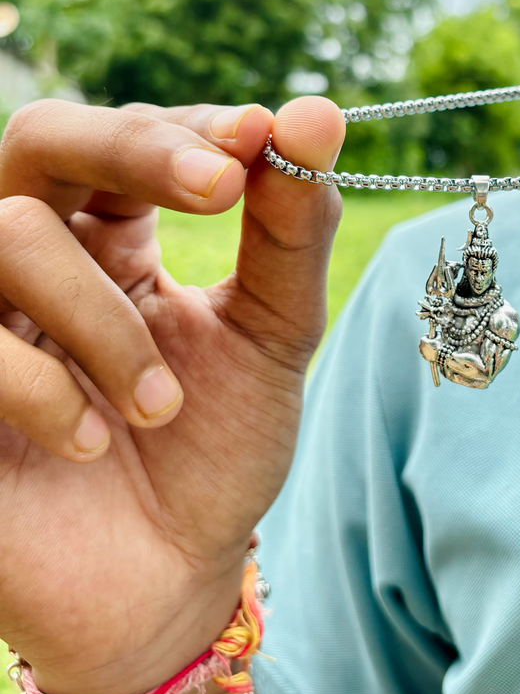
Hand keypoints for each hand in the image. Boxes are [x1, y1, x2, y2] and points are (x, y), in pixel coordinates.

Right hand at [0, 96, 344, 693]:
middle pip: (44, 139)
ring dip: (108, 320)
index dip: (193, 127)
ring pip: (12, 233)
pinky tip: (91, 441)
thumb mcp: (271, 336)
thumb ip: (291, 235)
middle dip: (136, 148)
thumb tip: (314, 117)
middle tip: (220, 183)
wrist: (168, 575)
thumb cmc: (218, 451)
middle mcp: (41, 261)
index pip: (137, 138)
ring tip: (161, 404)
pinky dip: (46, 386)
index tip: (264, 135)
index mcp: (115, 238)